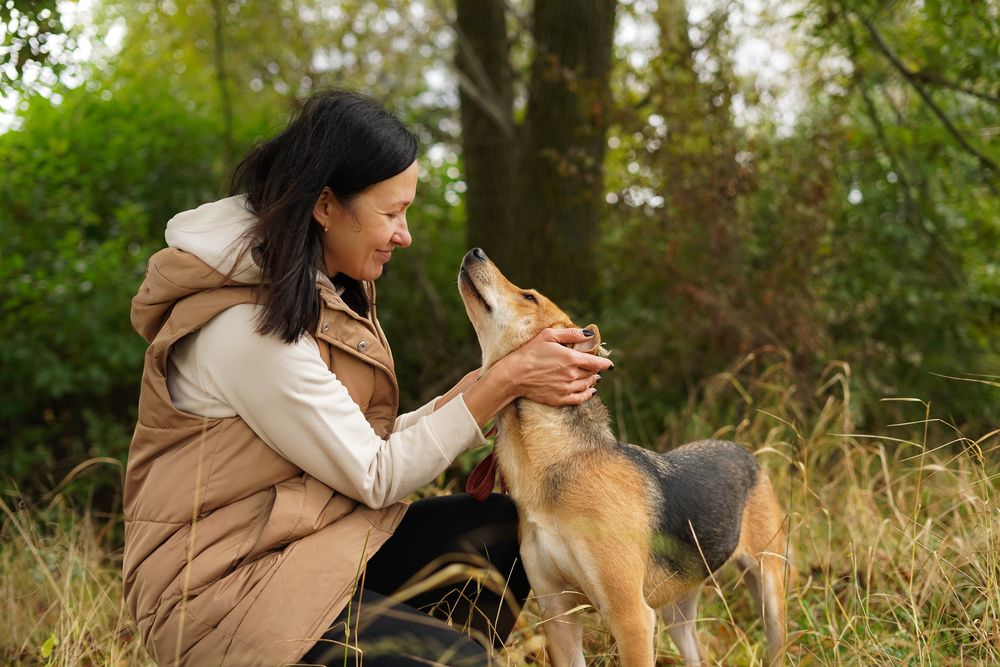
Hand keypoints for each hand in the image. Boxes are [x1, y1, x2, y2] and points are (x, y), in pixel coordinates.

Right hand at [496, 328, 613, 405]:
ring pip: (588, 385)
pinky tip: (590, 391)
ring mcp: (567, 388)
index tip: (609, 364)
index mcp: (572, 359)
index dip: (605, 363)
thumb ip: (571, 334)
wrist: (514, 375)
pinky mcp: (560, 399)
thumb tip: (589, 333)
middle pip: (593, 374)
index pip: (597, 363)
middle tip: (596, 368)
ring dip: (592, 381)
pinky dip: (588, 394)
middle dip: (596, 370)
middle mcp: (572, 375)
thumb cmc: (530, 352)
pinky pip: (580, 398)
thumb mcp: (549, 336)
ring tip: (593, 377)